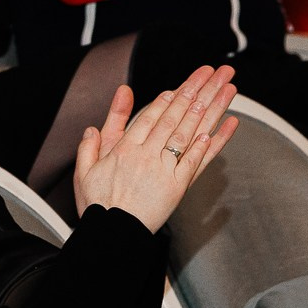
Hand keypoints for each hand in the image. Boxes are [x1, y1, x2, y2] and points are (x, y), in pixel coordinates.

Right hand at [73, 66, 237, 230]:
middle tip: (210, 74)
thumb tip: (92, 127)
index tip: (181, 86)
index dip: (166, 100)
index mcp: (124, 150)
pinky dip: (208, 143)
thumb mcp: (83, 171)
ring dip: (209, 110)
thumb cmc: (97, 205)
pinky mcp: (177, 187)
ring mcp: (163, 170)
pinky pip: (195, 161)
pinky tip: (222, 127)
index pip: (149, 117)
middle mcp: (145, 155)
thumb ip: (89, 146)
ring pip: (188, 133)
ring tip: (224, 90)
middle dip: (194, 92)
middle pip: (173, 118)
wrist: (111, 233)